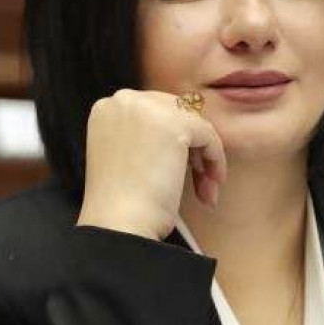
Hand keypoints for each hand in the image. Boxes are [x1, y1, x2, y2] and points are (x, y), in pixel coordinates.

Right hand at [77, 89, 226, 239]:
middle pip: (179, 113)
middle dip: (192, 148)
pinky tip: (210, 186)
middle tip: (200, 181)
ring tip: (205, 190)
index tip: (182, 169)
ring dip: (205, 158)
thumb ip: (148, 135)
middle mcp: (123, 100)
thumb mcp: (128, 156)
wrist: (119, 224)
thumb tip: (190, 129)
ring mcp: (147, 108)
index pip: (157, 111)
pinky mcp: (174, 124)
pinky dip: (215, 160)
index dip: (175, 141)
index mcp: (107, 107)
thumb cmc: (123, 203)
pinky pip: (208, 135)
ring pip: (196, 124)